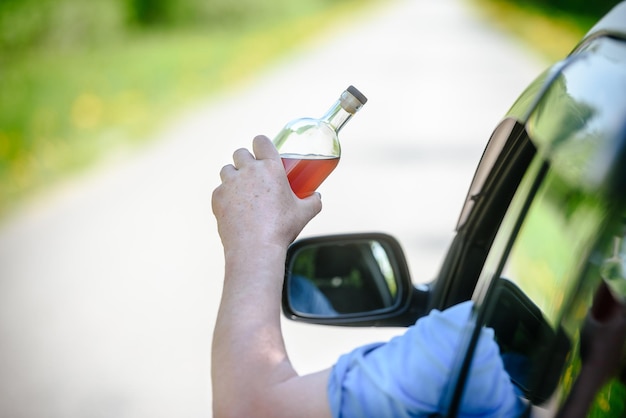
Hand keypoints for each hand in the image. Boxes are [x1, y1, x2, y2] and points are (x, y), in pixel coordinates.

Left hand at [212, 135, 321, 252]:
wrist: (254, 248)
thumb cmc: (281, 229)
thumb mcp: (304, 213)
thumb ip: (313, 201)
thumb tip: (317, 197)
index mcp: (270, 168)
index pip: (261, 140)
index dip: (261, 144)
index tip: (262, 152)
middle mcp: (248, 170)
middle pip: (240, 153)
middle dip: (245, 161)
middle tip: (253, 175)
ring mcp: (230, 183)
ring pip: (227, 169)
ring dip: (233, 175)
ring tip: (242, 191)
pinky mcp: (217, 197)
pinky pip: (219, 189)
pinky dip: (225, 196)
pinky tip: (234, 208)